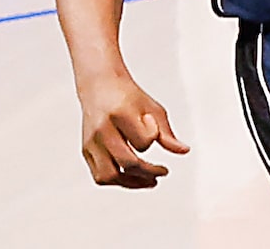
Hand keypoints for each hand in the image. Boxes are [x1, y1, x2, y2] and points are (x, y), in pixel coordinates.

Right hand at [77, 71, 188, 187]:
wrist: (100, 86)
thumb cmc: (128, 97)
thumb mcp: (152, 108)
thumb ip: (166, 133)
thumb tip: (184, 151)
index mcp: (120, 114)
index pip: (143, 140)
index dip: (153, 137)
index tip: (153, 128)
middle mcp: (102, 130)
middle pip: (126, 163)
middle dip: (147, 173)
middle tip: (161, 174)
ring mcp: (91, 142)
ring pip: (108, 176)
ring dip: (130, 183)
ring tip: (148, 181)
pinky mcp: (85, 150)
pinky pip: (99, 175)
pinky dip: (117, 181)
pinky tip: (131, 177)